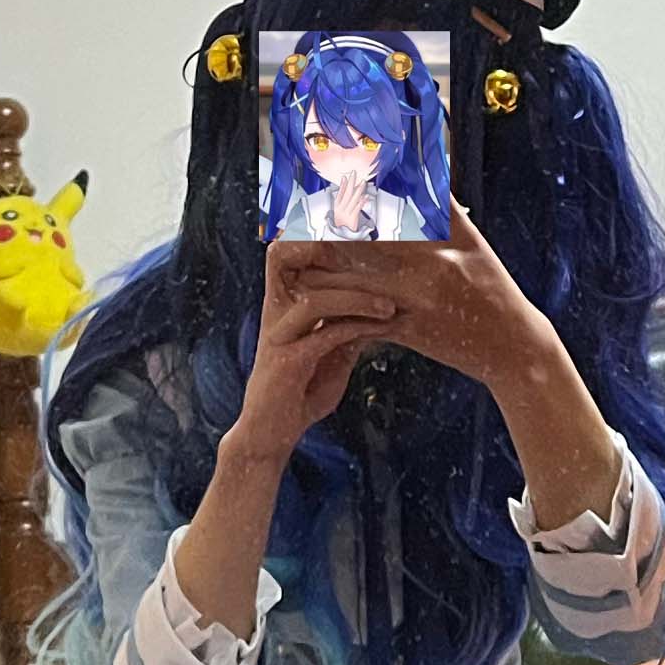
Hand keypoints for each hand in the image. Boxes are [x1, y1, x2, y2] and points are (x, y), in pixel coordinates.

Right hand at [234, 241, 398, 461]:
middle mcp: (276, 310)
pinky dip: (359, 328)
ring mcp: (278, 334)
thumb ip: (350, 325)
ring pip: (317, 299)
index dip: (315, 232)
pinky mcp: (287, 361)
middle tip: (371, 251)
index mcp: (283, 301)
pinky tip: (384, 327)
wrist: (273, 433)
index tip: (359, 230)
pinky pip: (326, 335)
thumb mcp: (334, 352)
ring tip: (391, 307)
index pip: (291, 250)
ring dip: (359, 298)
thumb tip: (385, 304)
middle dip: (324, 246)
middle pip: (283, 254)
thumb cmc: (302, 391)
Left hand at [282, 205, 542, 391]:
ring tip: (289, 263)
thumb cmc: (492, 290)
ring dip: (319, 274)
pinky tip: (311, 304)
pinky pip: (361, 319)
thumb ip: (447, 210)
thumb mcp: (474, 244)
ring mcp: (417, 301)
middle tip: (285, 227)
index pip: (389, 212)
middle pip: (361, 245)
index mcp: (443, 241)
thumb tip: (425, 172)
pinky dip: (337, 310)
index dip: (350, 200)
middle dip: (321, 236)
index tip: (317, 190)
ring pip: (353, 282)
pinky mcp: (408, 332)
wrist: (513, 347)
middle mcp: (428, 267)